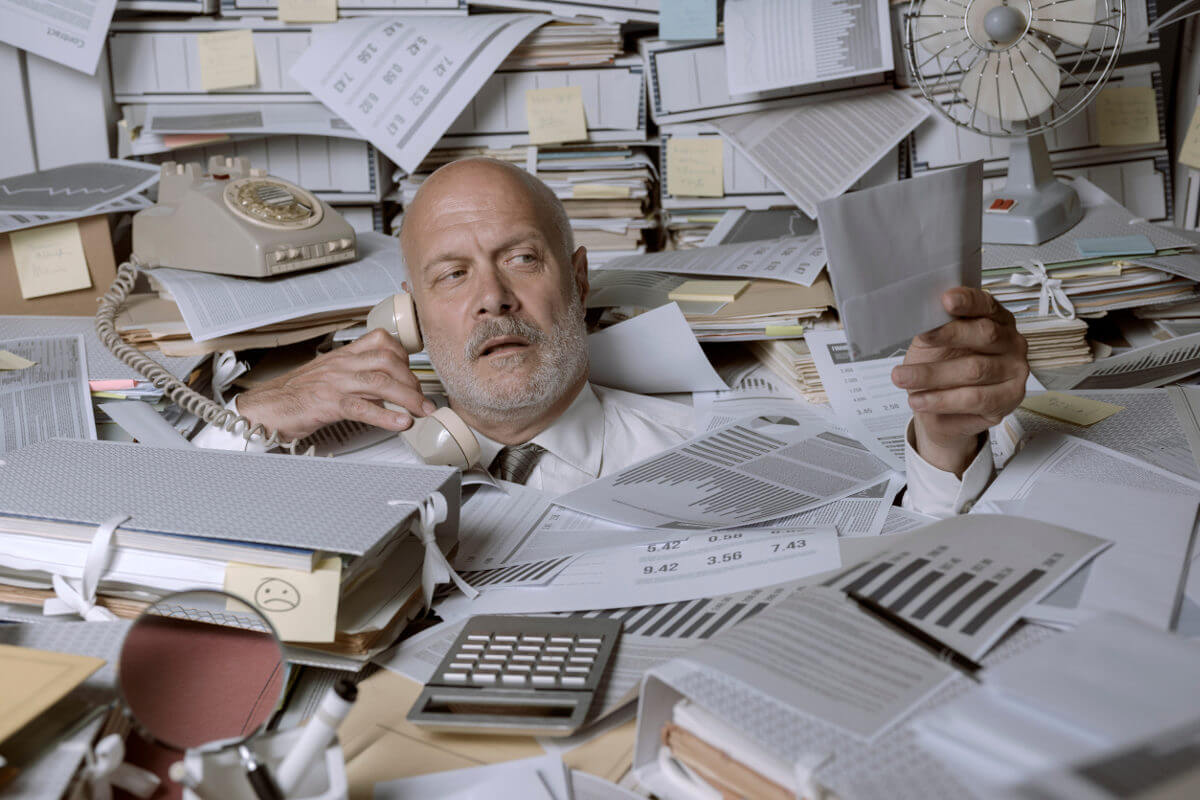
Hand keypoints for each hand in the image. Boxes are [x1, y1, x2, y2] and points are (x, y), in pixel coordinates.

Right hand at [236, 329, 435, 439]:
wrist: (265, 408)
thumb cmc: (296, 395)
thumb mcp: (330, 377)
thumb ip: (357, 377)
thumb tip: (387, 388)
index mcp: (342, 356)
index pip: (381, 341)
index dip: (404, 355)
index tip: (414, 372)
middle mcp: (341, 365)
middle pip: (388, 362)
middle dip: (412, 380)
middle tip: (423, 399)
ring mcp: (334, 383)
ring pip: (380, 383)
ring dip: (409, 398)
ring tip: (422, 411)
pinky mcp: (327, 404)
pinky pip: (362, 407)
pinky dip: (386, 416)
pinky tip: (401, 422)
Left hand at [891, 287, 1028, 475]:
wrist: (940, 406)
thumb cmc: (940, 365)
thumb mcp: (931, 342)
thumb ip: (933, 326)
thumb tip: (920, 316)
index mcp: (996, 318)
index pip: (986, 304)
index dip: (968, 301)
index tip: (946, 299)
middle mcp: (1011, 341)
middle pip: (985, 333)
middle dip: (948, 335)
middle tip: (921, 339)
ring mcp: (1015, 370)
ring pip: (974, 370)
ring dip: (932, 374)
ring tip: (901, 377)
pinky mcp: (1009, 398)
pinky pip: (974, 399)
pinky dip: (941, 400)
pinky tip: (919, 400)